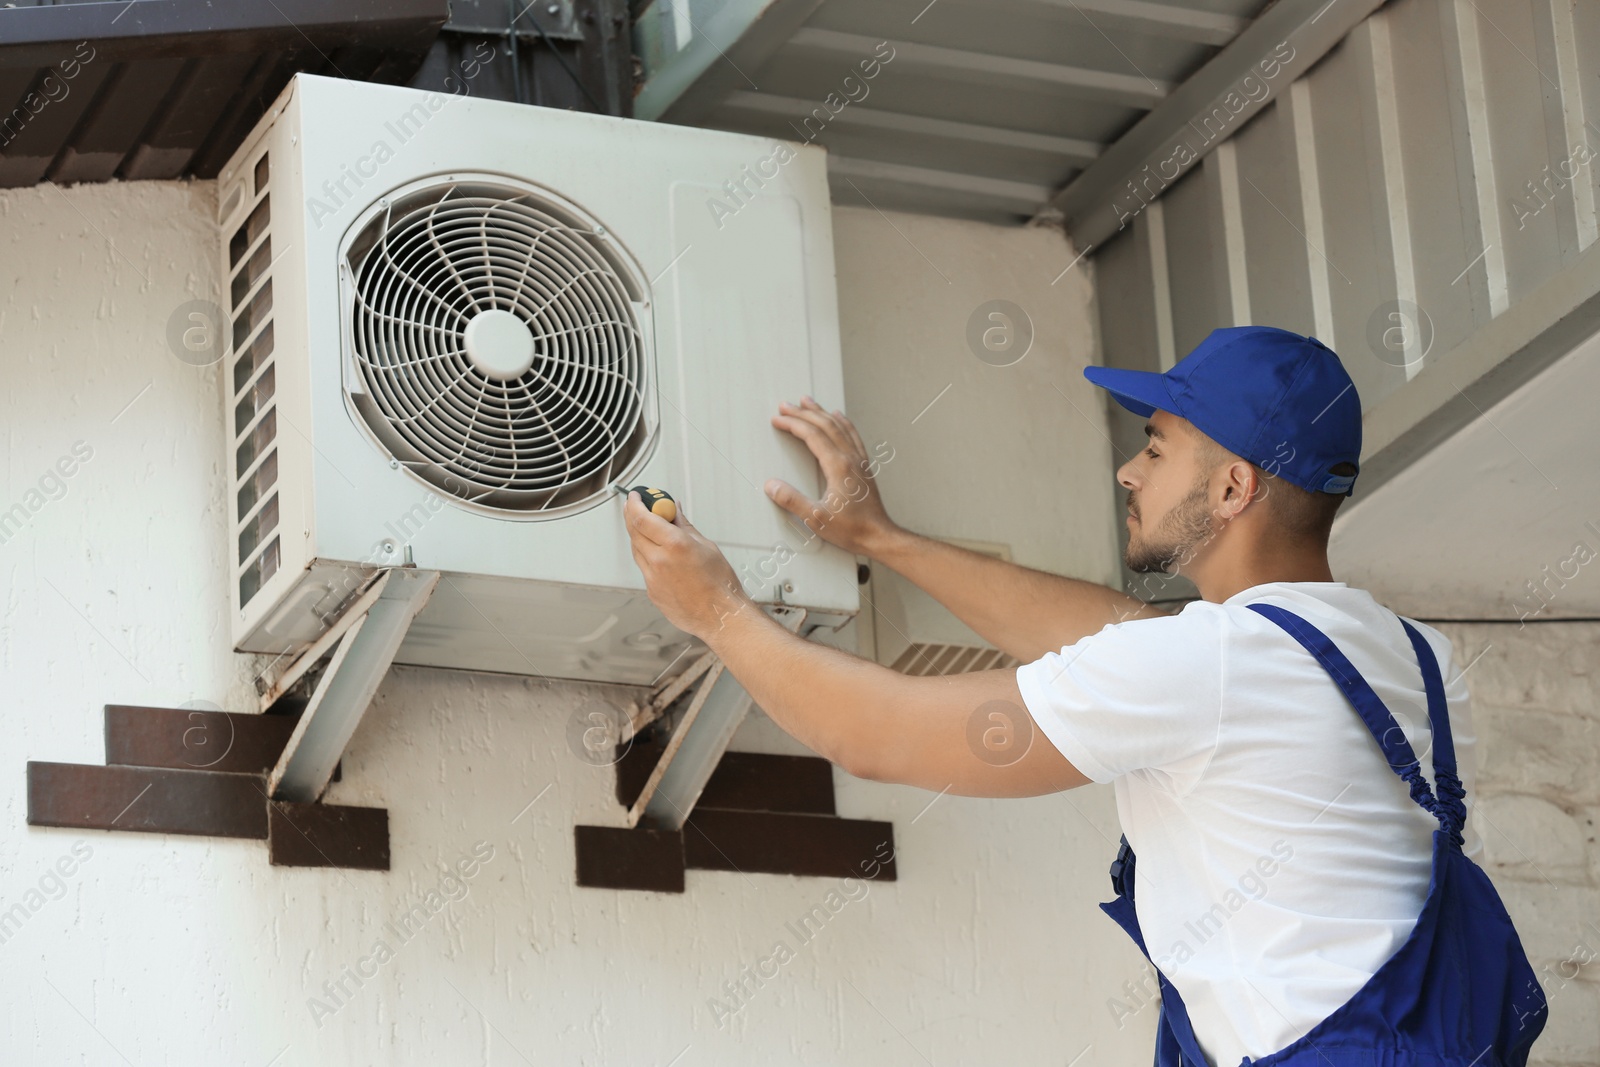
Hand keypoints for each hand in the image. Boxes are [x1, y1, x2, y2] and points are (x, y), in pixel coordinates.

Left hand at [624, 491, 754, 640]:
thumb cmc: (720, 585)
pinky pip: (643, 567)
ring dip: (639, 535)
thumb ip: (684, 526)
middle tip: (637, 506)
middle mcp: (659, 561)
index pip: (642, 518)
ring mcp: (652, 578)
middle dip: (632, 515)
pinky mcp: (652, 591)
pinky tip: (658, 553)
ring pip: (636, 550)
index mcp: (674, 545)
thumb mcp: (706, 545)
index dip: (636, 504)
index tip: (636, 496)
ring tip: (650, 529)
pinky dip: (647, 555)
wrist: (720, 616)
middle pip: (634, 532)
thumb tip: (675, 512)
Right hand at [767, 397, 897, 556]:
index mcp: (838, 467)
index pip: (812, 436)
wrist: (879, 536)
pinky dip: (843, 422)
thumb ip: (792, 501)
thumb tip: (772, 485)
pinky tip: (839, 417)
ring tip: (808, 402)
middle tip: (785, 405)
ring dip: (821, 412)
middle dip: (803, 413)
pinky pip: (853, 435)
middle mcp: (850, 458)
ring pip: (839, 426)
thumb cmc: (852, 529)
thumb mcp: (816, 519)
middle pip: (824, 425)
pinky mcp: (863, 467)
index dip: (792, 424)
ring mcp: (858, 461)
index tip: (777, 419)